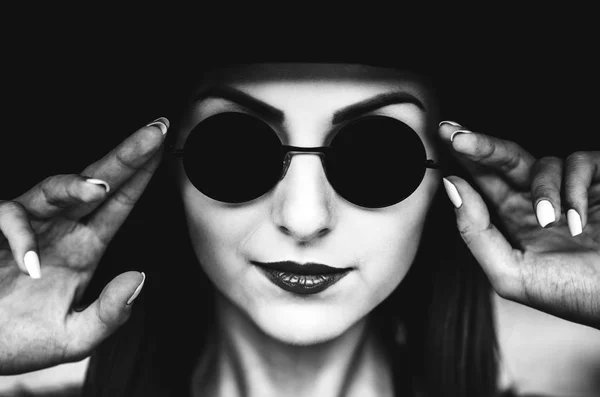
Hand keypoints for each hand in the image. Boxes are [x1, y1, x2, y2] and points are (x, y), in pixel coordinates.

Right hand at [0, 117, 168, 373]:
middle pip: (97, 183)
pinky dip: (19, 238)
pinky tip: (31, 265)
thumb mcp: (74, 337)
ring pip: (53, 189)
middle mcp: (60, 228)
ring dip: (75, 185)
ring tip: (99, 188)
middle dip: (126, 156)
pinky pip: (8, 220)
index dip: (141, 176)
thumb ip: (109, 314)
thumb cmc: (20, 340)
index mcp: (85, 246)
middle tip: (157, 131)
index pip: (120, 204)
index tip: (165, 147)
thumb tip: (139, 278)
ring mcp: (26, 227)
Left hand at [439, 121, 599, 329]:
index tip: (442, 138)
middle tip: (455, 135)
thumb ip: (476, 233)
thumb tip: (452, 188)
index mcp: (513, 220)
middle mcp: (538, 200)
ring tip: (552, 221)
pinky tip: (577, 219)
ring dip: (543, 189)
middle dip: (479, 144)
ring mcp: (570, 190)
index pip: (483, 182)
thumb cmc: (574, 296)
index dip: (463, 159)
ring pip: (541, 163)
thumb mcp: (511, 275)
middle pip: (503, 160)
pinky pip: (578, 163)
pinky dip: (573, 188)